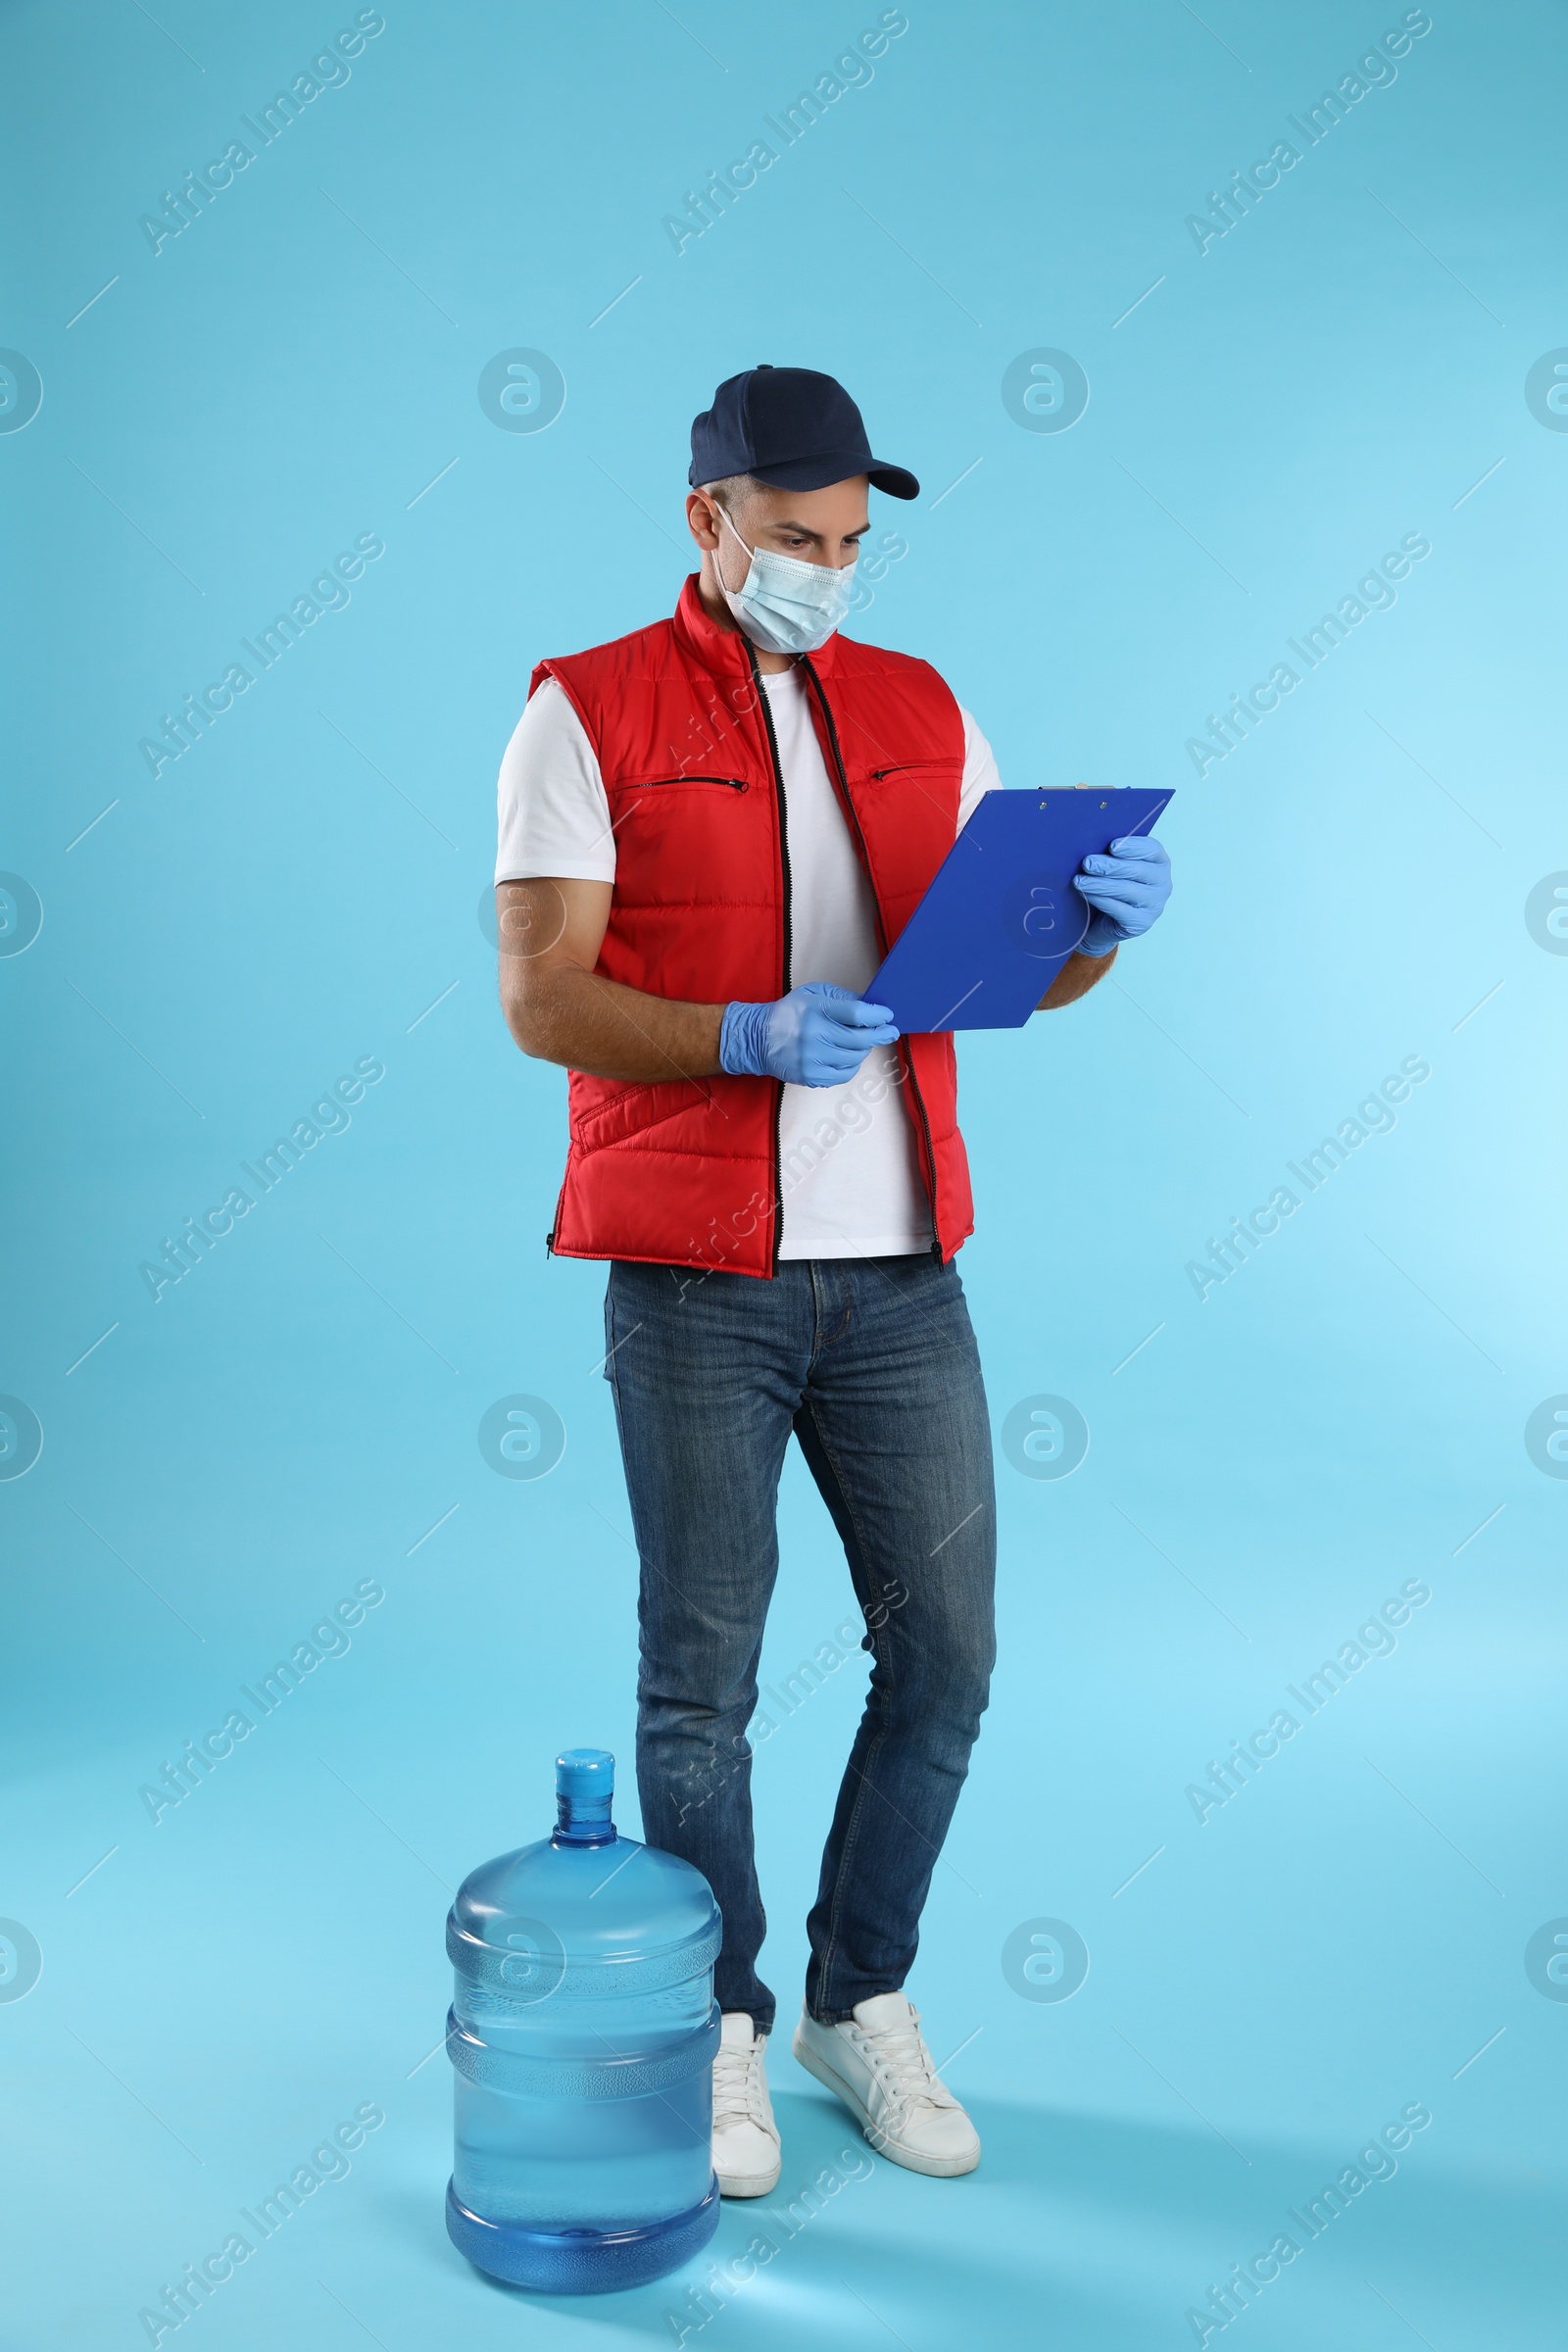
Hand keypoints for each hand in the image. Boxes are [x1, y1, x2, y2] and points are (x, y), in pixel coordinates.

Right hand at [720, 981, 899, 1086]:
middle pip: (860, 1039)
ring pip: (855, 1058)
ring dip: (863, 1049)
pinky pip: (845, 1074)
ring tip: (860, 1042)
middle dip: (880, 1035)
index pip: (857, 1014)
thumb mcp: (812, 994)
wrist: (759, 1038)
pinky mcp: (812, 1076)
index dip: (878, 1015)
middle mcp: (814, 1035)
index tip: (887, 1015)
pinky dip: (851, 1065)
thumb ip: (842, 998)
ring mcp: (813, 1059)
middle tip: (889, 1032)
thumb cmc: (789, 1014)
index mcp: (815, 1010)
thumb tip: (870, 1006)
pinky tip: (847, 1056)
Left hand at [1073, 834, 1170, 956]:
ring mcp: (1155, 906)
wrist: (1104, 921)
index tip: (1112, 846)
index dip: (1133, 847)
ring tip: (1079, 881)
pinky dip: (1099, 899)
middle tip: (1087, 863)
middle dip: (1109, 866)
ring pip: (1126, 890)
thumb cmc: (1111, 884)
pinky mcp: (1142, 923)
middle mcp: (1163, 884)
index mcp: (1160, 862)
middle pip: (1137, 870)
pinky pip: (1119, 909)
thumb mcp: (1115, 866)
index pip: (1152, 850)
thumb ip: (1112, 853)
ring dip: (1099, 884)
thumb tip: (1091, 840)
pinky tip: (1085, 893)